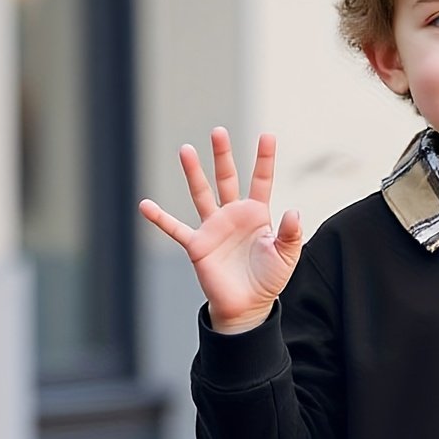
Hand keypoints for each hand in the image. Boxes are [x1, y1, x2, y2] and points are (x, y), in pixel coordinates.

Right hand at [138, 128, 302, 329]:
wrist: (247, 306)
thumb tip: (294, 211)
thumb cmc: (268, 280)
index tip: (268, 136)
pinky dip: (160, 218)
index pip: (261, 181)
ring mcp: (213, 228)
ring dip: (193, 173)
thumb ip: (290, 234)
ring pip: (201, 194)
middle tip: (218, 132)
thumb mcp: (286, 257)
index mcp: (256, 215)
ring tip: (186, 149)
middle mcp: (232, 215)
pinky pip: (175, 229)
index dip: (264, 159)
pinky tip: (145, 206)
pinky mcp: (197, 245)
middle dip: (222, 156)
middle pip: (226, 178)